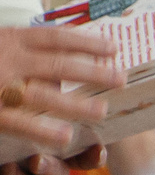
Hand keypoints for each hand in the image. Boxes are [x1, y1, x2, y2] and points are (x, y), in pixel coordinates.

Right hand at [0, 27, 124, 152]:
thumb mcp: (0, 47)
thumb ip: (23, 51)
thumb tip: (63, 63)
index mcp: (6, 38)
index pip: (53, 37)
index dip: (86, 42)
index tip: (113, 47)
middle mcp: (4, 58)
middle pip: (57, 63)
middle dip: (92, 71)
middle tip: (121, 79)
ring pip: (42, 95)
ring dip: (75, 104)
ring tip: (102, 111)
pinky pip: (18, 122)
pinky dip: (42, 130)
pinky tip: (66, 137)